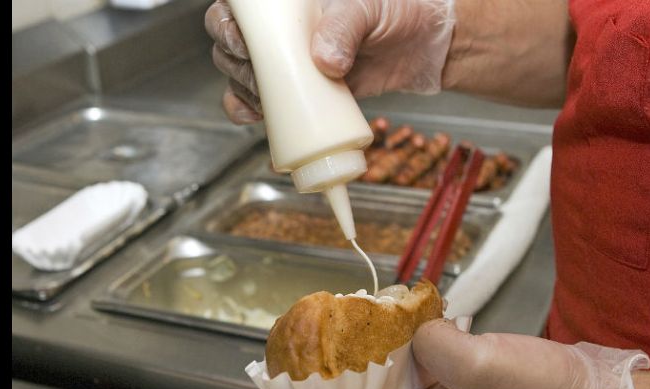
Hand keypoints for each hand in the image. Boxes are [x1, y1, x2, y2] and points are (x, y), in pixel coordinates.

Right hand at [205, 0, 455, 123]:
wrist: (423, 47)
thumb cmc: (398, 11)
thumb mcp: (369, 7)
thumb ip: (345, 26)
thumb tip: (324, 62)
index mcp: (288, 1)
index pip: (237, 6)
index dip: (226, 23)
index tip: (243, 43)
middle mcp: (280, 27)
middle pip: (230, 42)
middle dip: (237, 63)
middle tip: (262, 77)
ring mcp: (285, 59)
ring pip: (240, 73)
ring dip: (243, 89)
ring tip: (266, 100)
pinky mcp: (297, 90)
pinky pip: (259, 101)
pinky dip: (248, 111)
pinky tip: (255, 116)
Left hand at [277, 319, 649, 388]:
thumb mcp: (482, 369)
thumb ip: (432, 345)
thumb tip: (407, 325)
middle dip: (320, 384)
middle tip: (305, 345)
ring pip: (374, 387)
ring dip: (354, 360)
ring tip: (338, 325)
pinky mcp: (448, 380)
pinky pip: (405, 365)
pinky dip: (391, 344)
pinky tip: (393, 317)